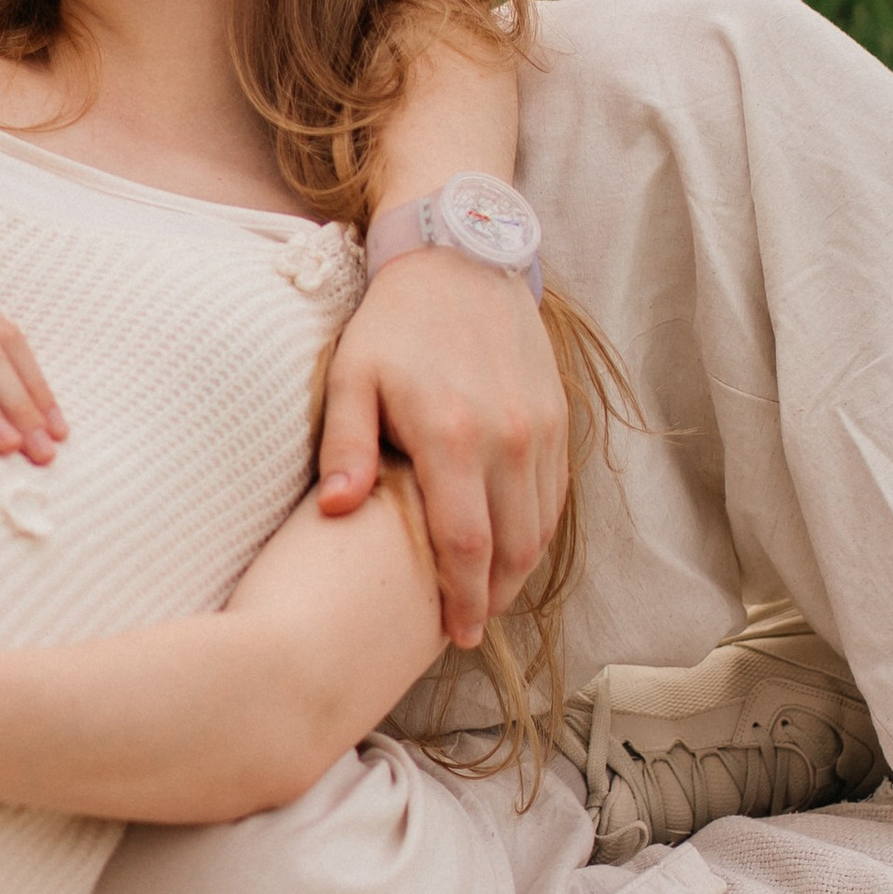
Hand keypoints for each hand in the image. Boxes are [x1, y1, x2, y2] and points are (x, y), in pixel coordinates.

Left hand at [316, 255, 566, 652]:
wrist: (459, 257)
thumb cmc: (392, 322)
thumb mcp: (352, 376)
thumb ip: (346, 446)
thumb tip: (336, 512)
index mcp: (452, 434)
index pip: (464, 544)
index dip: (460, 599)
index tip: (450, 636)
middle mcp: (507, 437)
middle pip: (511, 547)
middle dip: (491, 598)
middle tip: (467, 631)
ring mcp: (540, 427)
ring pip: (540, 525)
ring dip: (517, 571)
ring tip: (487, 600)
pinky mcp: (557, 415)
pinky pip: (556, 493)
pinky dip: (538, 530)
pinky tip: (513, 550)